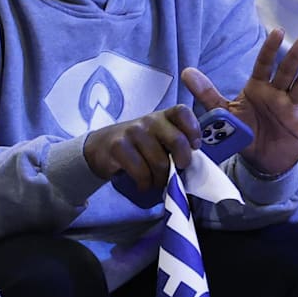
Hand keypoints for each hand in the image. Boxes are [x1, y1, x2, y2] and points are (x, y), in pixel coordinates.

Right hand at [83, 105, 201, 190]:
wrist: (101, 147)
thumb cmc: (139, 145)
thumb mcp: (158, 138)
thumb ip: (176, 143)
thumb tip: (196, 164)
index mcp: (164, 116)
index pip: (183, 112)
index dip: (193, 129)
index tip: (195, 146)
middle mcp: (150, 120)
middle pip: (177, 141)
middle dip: (182, 161)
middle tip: (177, 170)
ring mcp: (133, 132)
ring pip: (160, 162)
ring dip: (161, 179)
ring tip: (157, 180)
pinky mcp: (119, 147)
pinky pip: (141, 172)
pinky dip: (145, 184)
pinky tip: (143, 184)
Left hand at [181, 28, 297, 175]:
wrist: (259, 163)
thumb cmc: (242, 132)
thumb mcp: (222, 113)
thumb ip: (207, 93)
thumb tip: (185, 72)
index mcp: (257, 89)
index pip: (264, 65)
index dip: (270, 50)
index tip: (277, 32)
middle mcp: (277, 95)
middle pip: (287, 72)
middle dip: (295, 56)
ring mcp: (293, 109)